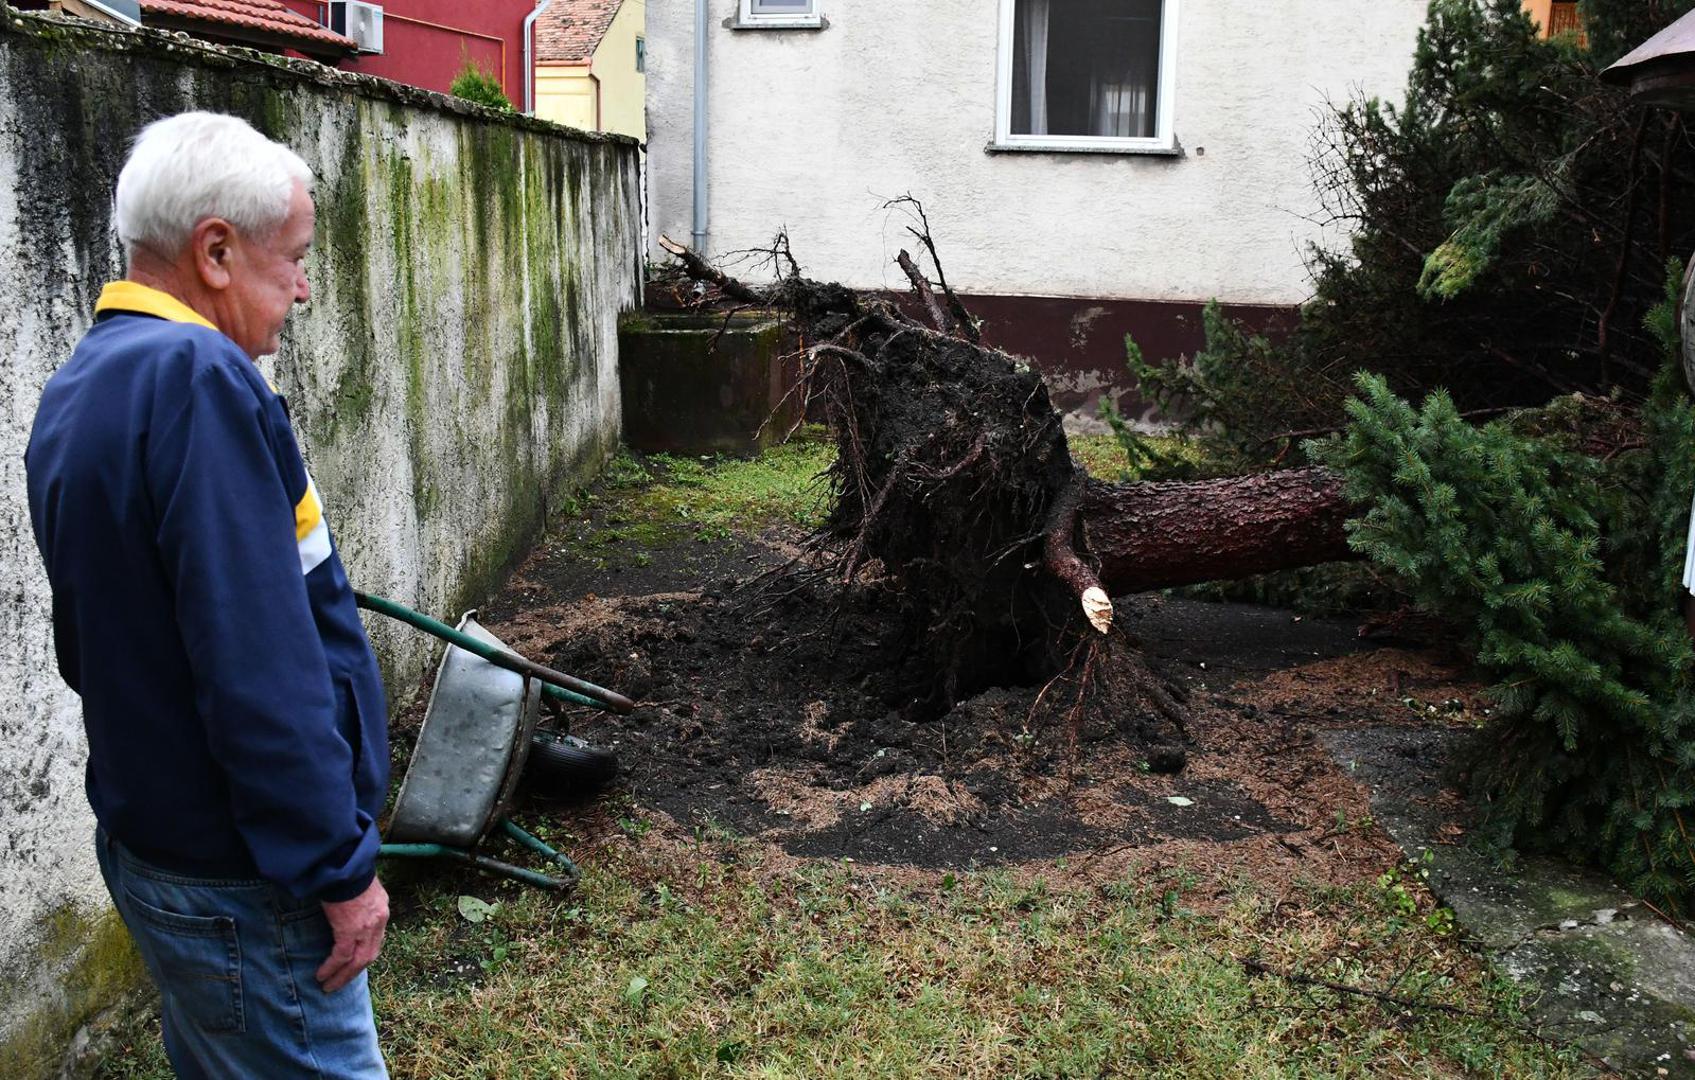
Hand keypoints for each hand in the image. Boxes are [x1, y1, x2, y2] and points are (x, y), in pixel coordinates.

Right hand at [316, 875, 388, 992]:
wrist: (346, 865)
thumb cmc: (349, 872)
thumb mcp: (362, 887)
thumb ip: (361, 902)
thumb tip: (350, 910)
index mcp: (382, 909)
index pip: (377, 939)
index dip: (366, 954)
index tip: (355, 964)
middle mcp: (379, 921)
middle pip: (369, 955)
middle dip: (354, 972)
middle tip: (340, 983)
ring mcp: (366, 928)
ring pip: (357, 961)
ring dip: (342, 976)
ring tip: (329, 986)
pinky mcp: (350, 930)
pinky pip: (342, 956)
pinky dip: (332, 968)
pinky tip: (322, 975)